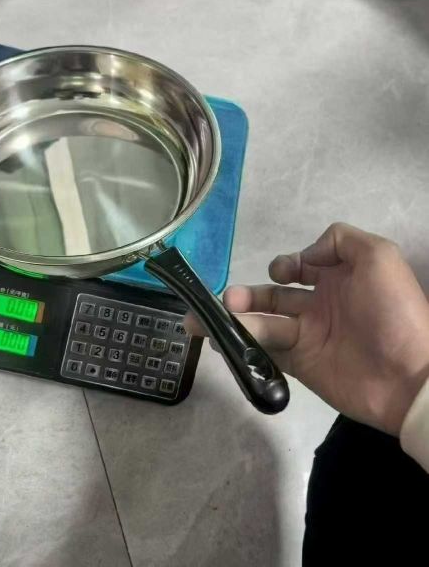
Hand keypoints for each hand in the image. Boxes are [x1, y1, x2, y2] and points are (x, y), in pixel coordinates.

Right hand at [188, 223, 428, 434]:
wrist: (409, 376)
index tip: (281, 275)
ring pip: (262, 325)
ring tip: (207, 322)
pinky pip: (267, 354)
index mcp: (336, 279)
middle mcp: (318, 305)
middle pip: (271, 297)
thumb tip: (306, 255)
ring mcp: (308, 337)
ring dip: (234, 321)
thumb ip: (340, 239)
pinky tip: (221, 343)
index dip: (283, 267)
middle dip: (244, 296)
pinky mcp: (302, 366)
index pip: (297, 268)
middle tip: (225, 301)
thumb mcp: (379, 256)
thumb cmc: (393, 312)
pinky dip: (242, 348)